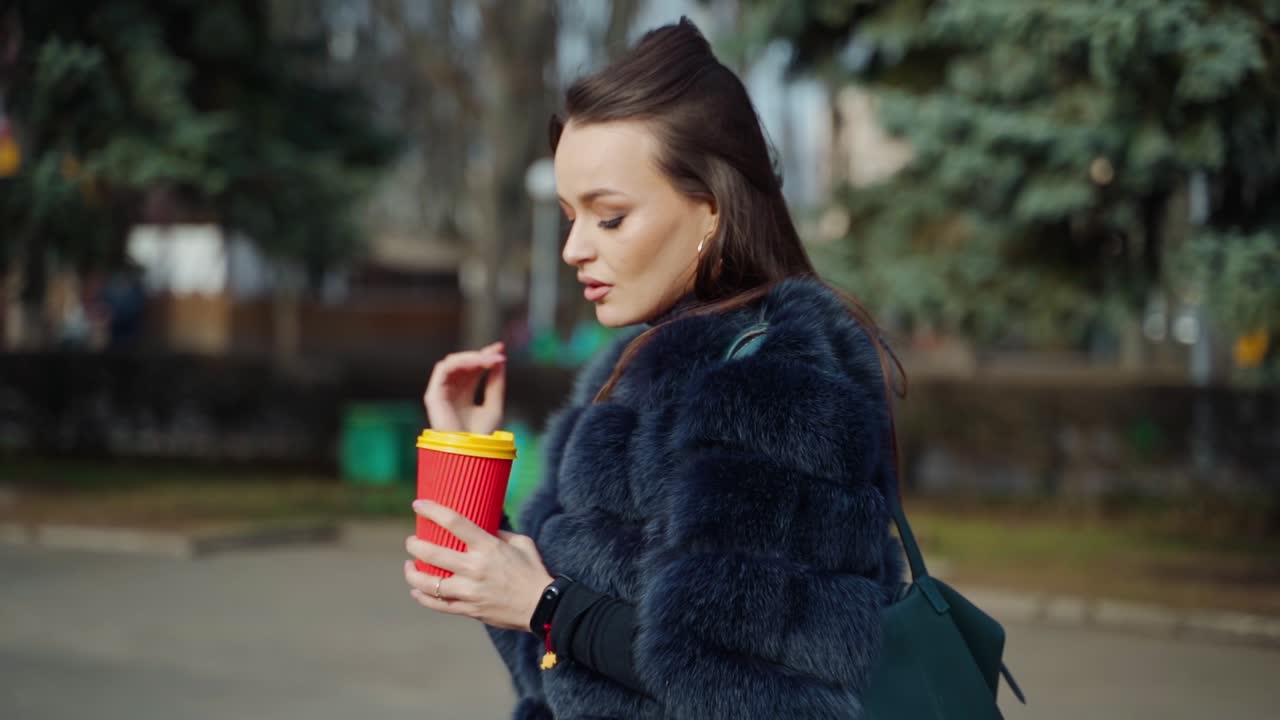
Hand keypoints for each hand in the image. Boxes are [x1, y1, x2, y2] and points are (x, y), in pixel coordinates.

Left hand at [403, 499, 553, 631]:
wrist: (541, 607)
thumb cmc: (533, 571)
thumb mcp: (521, 543)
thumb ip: (499, 533)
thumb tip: (482, 526)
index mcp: (488, 547)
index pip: (454, 522)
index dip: (432, 511)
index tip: (418, 505)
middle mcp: (475, 568)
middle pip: (432, 552)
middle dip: (414, 544)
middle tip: (411, 541)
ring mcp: (469, 591)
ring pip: (429, 583)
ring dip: (412, 572)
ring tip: (409, 565)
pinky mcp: (468, 609)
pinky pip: (438, 604)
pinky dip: (422, 597)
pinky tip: (416, 590)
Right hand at [423, 341, 505, 433]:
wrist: (470, 453)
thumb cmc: (482, 437)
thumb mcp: (494, 406)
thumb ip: (496, 384)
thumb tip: (501, 361)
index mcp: (465, 395)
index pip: (474, 369)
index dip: (486, 357)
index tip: (501, 349)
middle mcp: (451, 392)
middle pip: (464, 364)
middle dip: (481, 355)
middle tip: (498, 353)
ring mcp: (441, 393)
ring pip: (452, 363)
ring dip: (472, 357)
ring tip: (489, 359)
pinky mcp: (433, 395)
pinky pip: (444, 369)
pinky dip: (460, 362)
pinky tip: (476, 363)